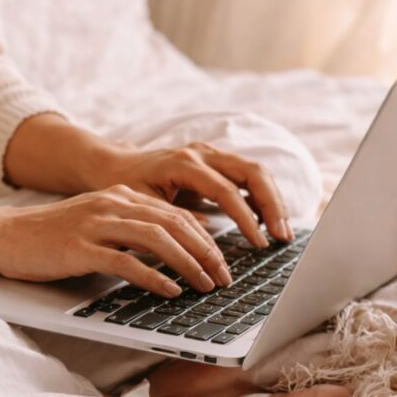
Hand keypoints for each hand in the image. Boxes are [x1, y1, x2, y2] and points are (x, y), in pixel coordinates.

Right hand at [0, 185, 233, 295]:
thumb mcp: (98, 222)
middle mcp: (112, 205)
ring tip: (205, 285)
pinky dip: (153, 277)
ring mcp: (96, 224)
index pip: (176, 213)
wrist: (5, 235)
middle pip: (174, 224)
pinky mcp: (80, 248)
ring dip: (188, 264)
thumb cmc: (53, 236)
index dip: (205, 238)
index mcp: (121, 196)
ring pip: (157, 239)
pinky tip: (170, 291)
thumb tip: (171, 251)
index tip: (222, 261)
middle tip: (224, 277)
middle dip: (206, 252)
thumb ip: (131, 230)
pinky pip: (126, 262)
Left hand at [92, 141, 292, 246]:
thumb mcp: (143, 206)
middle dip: (272, 205)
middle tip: (283, 236)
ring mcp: (211, 154)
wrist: (114, 164)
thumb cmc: (123, 186)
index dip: (246, 218)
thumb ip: (173, 219)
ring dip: (273, 200)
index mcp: (184, 163)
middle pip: (252, 172)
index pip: (226, 190)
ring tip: (283, 231)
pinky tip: (267, 221)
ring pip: (255, 170)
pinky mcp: (216, 161)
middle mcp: (202, 153)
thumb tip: (206, 239)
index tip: (259, 243)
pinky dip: (262, 196)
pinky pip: (248, 175)